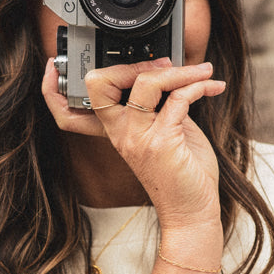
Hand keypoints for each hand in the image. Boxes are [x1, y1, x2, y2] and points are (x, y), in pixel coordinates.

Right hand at [42, 56, 225, 230]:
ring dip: (179, 70)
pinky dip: (198, 86)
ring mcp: (139, 137)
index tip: (70, 61)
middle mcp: (121, 133)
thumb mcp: (167, 132)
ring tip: (201, 71)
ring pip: (145, 82)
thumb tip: (175, 77)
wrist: (192, 212)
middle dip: (132, 62)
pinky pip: (178, 98)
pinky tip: (212, 87)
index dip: (61, 84)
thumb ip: (162, 105)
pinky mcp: (162, 142)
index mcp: (115, 131)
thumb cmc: (182, 175)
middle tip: (166, 64)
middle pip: (99, 83)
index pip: (72, 107)